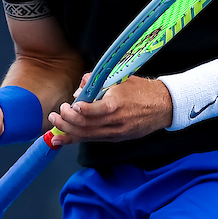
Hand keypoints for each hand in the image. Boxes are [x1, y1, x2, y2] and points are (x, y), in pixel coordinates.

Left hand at [47, 75, 171, 143]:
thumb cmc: (142, 90)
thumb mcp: (121, 78)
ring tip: (54, 126)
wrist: (163, 106)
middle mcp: (117, 121)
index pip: (97, 110)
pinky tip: (61, 140)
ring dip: (67, 132)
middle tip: (55, 114)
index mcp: (118, 103)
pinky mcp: (116, 138)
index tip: (70, 105)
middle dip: (66, 121)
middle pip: (87, 125)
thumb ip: (97, 82)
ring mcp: (116, 132)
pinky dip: (75, 139)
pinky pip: (92, 140)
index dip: (81, 109)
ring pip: (87, 136)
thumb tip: (79, 90)